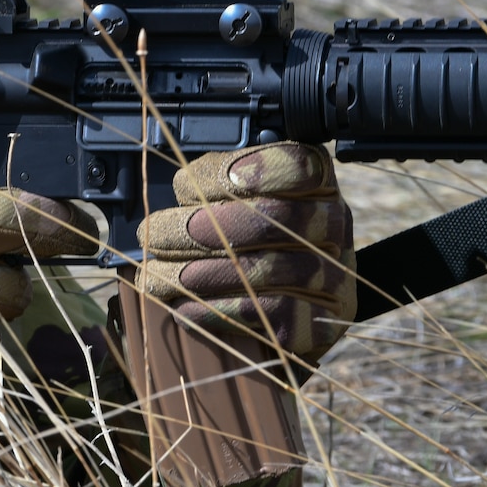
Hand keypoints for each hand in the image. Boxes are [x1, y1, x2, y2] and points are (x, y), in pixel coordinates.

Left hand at [135, 141, 355, 362]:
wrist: (279, 315)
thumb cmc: (248, 245)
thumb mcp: (236, 203)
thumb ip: (217, 185)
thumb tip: (185, 184)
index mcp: (317, 184)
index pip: (298, 165)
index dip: (248, 169)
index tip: (191, 183)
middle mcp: (333, 224)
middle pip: (272, 218)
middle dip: (200, 226)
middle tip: (154, 235)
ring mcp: (332, 274)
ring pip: (267, 269)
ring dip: (201, 272)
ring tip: (158, 277)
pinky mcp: (319, 321)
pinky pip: (271, 313)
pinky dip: (219, 310)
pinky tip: (184, 308)